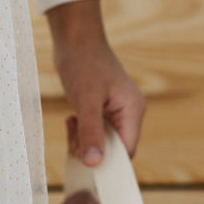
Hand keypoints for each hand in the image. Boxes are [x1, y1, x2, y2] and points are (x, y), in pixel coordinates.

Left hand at [45, 0, 145, 165]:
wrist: (74, 40)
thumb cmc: (83, 64)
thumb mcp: (86, 102)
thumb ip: (91, 133)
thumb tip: (94, 163)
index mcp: (133, 111)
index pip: (127, 152)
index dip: (108, 162)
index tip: (86, 163)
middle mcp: (128, 113)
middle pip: (113, 150)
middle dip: (92, 151)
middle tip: (73, 141)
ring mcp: (115, 112)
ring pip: (101, 143)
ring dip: (83, 142)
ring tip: (71, 124)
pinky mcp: (102, 110)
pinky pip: (94, 133)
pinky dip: (80, 133)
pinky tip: (71, 120)